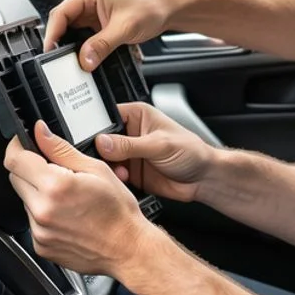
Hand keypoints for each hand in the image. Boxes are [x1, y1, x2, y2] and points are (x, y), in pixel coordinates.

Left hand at [4, 120, 153, 276]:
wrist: (127, 249)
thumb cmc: (117, 212)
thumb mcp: (95, 169)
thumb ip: (60, 149)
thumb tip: (40, 132)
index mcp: (55, 186)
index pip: (15, 159)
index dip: (17, 146)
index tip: (24, 143)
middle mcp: (42, 210)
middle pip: (16, 178)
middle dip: (30, 169)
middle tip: (55, 172)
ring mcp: (39, 231)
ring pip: (25, 200)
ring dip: (38, 193)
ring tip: (67, 198)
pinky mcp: (40, 246)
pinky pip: (32, 222)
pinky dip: (44, 214)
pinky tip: (66, 215)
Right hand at [44, 0, 173, 70]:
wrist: (166, 8)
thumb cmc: (150, 7)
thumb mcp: (124, 28)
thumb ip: (102, 46)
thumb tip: (84, 60)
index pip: (60, 14)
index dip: (52, 35)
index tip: (50, 53)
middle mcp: (85, 0)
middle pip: (63, 25)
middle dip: (63, 44)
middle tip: (64, 63)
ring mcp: (90, 12)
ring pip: (72, 33)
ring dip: (74, 48)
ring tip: (77, 63)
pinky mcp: (96, 23)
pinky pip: (83, 38)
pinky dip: (84, 49)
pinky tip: (87, 59)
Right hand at [93, 102, 215, 202]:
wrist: (203, 179)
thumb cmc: (190, 151)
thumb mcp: (159, 145)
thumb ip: (130, 145)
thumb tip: (102, 142)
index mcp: (136, 115)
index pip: (106, 117)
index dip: (96, 127)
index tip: (91, 140)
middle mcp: (129, 133)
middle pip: (101, 140)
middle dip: (99, 151)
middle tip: (104, 159)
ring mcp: (128, 153)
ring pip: (104, 159)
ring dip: (107, 167)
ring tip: (121, 171)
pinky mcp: (129, 172)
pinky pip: (112, 174)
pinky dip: (113, 178)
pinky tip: (123, 179)